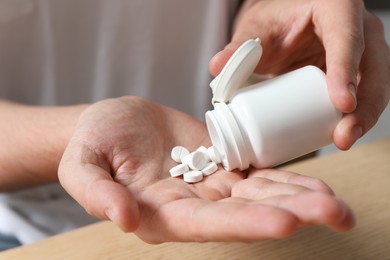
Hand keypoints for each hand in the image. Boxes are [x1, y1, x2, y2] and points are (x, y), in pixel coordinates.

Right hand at [58, 96, 353, 242]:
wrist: (111, 125)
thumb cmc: (91, 144)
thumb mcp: (82, 164)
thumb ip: (96, 193)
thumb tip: (122, 218)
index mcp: (160, 214)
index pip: (207, 224)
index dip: (244, 223)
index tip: (285, 222)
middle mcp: (191, 206)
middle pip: (244, 214)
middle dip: (289, 213)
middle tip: (334, 213)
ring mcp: (209, 185)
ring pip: (257, 195)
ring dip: (296, 197)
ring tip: (334, 202)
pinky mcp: (219, 164)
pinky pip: (255, 173)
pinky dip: (283, 177)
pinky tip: (312, 181)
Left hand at [210, 0, 389, 149]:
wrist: (286, 18)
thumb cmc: (276, 19)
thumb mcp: (256, 29)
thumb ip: (238, 47)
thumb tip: (217, 67)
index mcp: (335, 7)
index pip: (347, 38)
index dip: (347, 71)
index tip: (341, 103)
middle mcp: (357, 27)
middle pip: (374, 67)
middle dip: (364, 105)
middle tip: (344, 135)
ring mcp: (362, 50)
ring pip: (376, 84)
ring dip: (364, 116)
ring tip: (343, 140)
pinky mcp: (357, 70)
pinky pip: (365, 93)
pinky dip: (357, 116)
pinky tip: (342, 134)